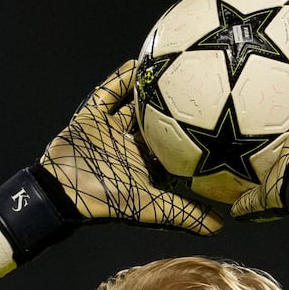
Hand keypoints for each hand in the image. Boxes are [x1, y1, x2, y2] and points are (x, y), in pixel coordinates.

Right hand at [0, 61, 221, 270]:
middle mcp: (128, 145)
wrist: (66, 191)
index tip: (214, 120)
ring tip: (170, 66)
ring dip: (148, 88)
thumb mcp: (153, 205)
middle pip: (154, 122)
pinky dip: (120, 79)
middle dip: (172, 108)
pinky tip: (138, 62)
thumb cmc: (108, 199)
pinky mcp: (90, 117)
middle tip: (196, 86)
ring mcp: (108, 130)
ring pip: (132, 105)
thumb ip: (186, 214)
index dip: (189, 136)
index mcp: (144, 164)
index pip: (170, 148)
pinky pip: (107, 93)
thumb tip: (223, 226)